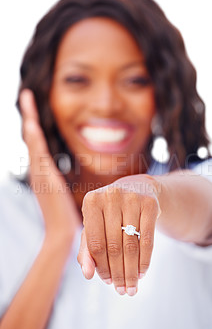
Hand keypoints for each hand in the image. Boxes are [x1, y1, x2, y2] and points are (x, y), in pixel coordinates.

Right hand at [19, 89, 83, 245]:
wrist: (63, 234)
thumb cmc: (67, 217)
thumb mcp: (65, 193)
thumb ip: (63, 181)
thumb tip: (68, 177)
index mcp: (42, 173)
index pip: (37, 143)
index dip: (35, 126)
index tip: (35, 111)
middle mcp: (37, 170)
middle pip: (30, 136)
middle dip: (29, 115)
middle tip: (27, 95)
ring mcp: (38, 174)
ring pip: (32, 140)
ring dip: (29, 118)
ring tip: (28, 98)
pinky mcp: (44, 179)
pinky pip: (38, 154)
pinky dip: (34, 138)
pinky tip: (32, 123)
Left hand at [78, 174, 160, 295]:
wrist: (137, 190)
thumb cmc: (110, 214)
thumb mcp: (95, 227)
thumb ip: (87, 250)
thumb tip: (87, 274)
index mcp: (91, 201)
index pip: (95, 243)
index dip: (101, 266)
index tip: (108, 282)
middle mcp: (111, 196)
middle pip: (114, 245)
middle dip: (118, 273)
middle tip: (122, 291)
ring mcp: (132, 198)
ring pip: (131, 245)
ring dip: (132, 271)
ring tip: (132, 288)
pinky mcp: (150, 203)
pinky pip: (148, 239)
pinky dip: (145, 260)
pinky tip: (142, 273)